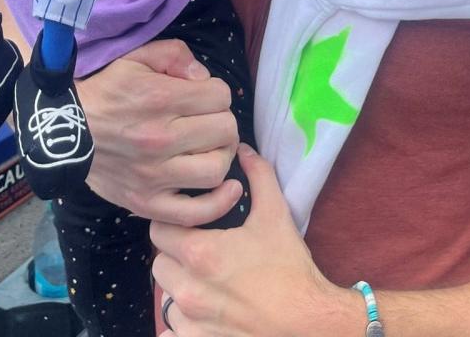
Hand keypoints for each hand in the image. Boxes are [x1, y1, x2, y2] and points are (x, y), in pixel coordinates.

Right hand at [79, 41, 242, 223]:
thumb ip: (174, 55)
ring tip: (210, 148)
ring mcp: (155, 176)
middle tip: (209, 121)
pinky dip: (218, 203)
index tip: (203, 96)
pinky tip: (227, 188)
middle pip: (224, 130)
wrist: (64, 133)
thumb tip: (203, 77)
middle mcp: (161, 139)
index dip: (216, 92)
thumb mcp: (135, 58)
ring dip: (222, 155)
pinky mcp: (148, 203)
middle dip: (222, 120)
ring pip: (217, 168)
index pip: (220, 96)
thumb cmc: (104, 92)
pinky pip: (195, 212)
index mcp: (160, 99)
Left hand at [150, 146, 354, 336]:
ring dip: (181, 290)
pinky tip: (204, 316)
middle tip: (200, 254)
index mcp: (201, 254)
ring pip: (167, 298)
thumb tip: (243, 151)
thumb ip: (258, 176)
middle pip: (160, 264)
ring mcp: (191, 324)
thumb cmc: (290, 270)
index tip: (189, 225)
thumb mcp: (276, 215)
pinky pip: (171, 334)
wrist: (309, 323)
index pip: (160, 230)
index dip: (173, 224)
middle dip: (176, 256)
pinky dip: (183, 326)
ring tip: (207, 285)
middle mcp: (189, 291)